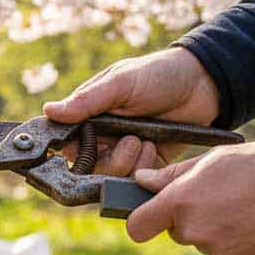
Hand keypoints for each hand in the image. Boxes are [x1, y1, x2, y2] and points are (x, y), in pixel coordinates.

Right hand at [43, 47, 220, 174]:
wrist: (205, 84)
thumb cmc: (158, 75)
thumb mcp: (121, 83)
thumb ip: (87, 101)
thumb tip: (48, 111)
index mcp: (89, 115)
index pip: (67, 143)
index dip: (75, 150)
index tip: (90, 146)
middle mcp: (102, 137)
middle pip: (88, 167)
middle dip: (108, 159)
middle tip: (128, 141)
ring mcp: (123, 152)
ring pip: (109, 176)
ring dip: (127, 162)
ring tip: (143, 141)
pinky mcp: (146, 164)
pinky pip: (134, 179)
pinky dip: (143, 167)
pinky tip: (153, 148)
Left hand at [127, 141, 254, 254]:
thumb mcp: (212, 159)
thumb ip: (172, 175)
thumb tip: (141, 181)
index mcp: (180, 203)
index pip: (137, 226)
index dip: (141, 220)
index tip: (149, 215)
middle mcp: (194, 231)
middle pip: (176, 231)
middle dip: (188, 218)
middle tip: (216, 197)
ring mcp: (217, 251)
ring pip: (203, 242)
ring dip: (214, 229)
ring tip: (242, 206)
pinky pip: (226, 254)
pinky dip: (235, 242)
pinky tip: (254, 222)